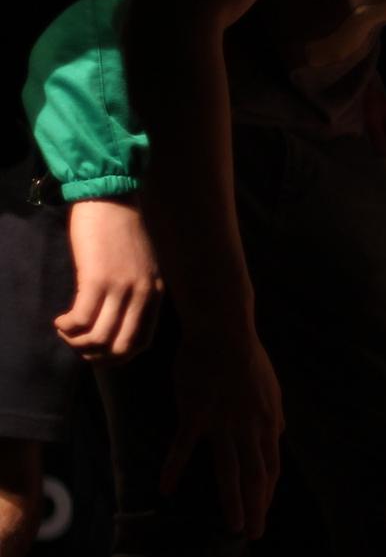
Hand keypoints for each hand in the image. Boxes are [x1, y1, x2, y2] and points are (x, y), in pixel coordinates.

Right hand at [55, 196, 162, 362]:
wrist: (112, 198)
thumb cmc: (121, 231)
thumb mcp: (141, 266)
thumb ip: (136, 292)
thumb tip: (115, 321)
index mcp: (155, 293)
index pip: (142, 343)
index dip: (117, 357)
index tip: (98, 353)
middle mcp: (143, 294)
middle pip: (120, 347)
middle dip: (95, 356)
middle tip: (77, 345)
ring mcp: (121, 288)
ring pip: (99, 339)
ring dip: (77, 343)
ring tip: (66, 331)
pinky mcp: (96, 279)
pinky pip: (81, 320)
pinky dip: (67, 327)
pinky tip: (60, 321)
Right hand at [161, 323, 282, 537]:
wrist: (225, 330)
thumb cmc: (245, 356)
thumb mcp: (270, 388)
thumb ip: (273, 414)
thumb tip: (279, 432)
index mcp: (268, 421)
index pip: (272, 465)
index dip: (268, 491)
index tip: (263, 512)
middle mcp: (252, 426)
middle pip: (257, 474)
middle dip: (257, 507)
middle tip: (253, 533)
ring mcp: (225, 421)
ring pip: (231, 468)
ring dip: (233, 499)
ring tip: (233, 525)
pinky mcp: (197, 412)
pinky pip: (184, 446)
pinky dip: (175, 468)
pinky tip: (166, 488)